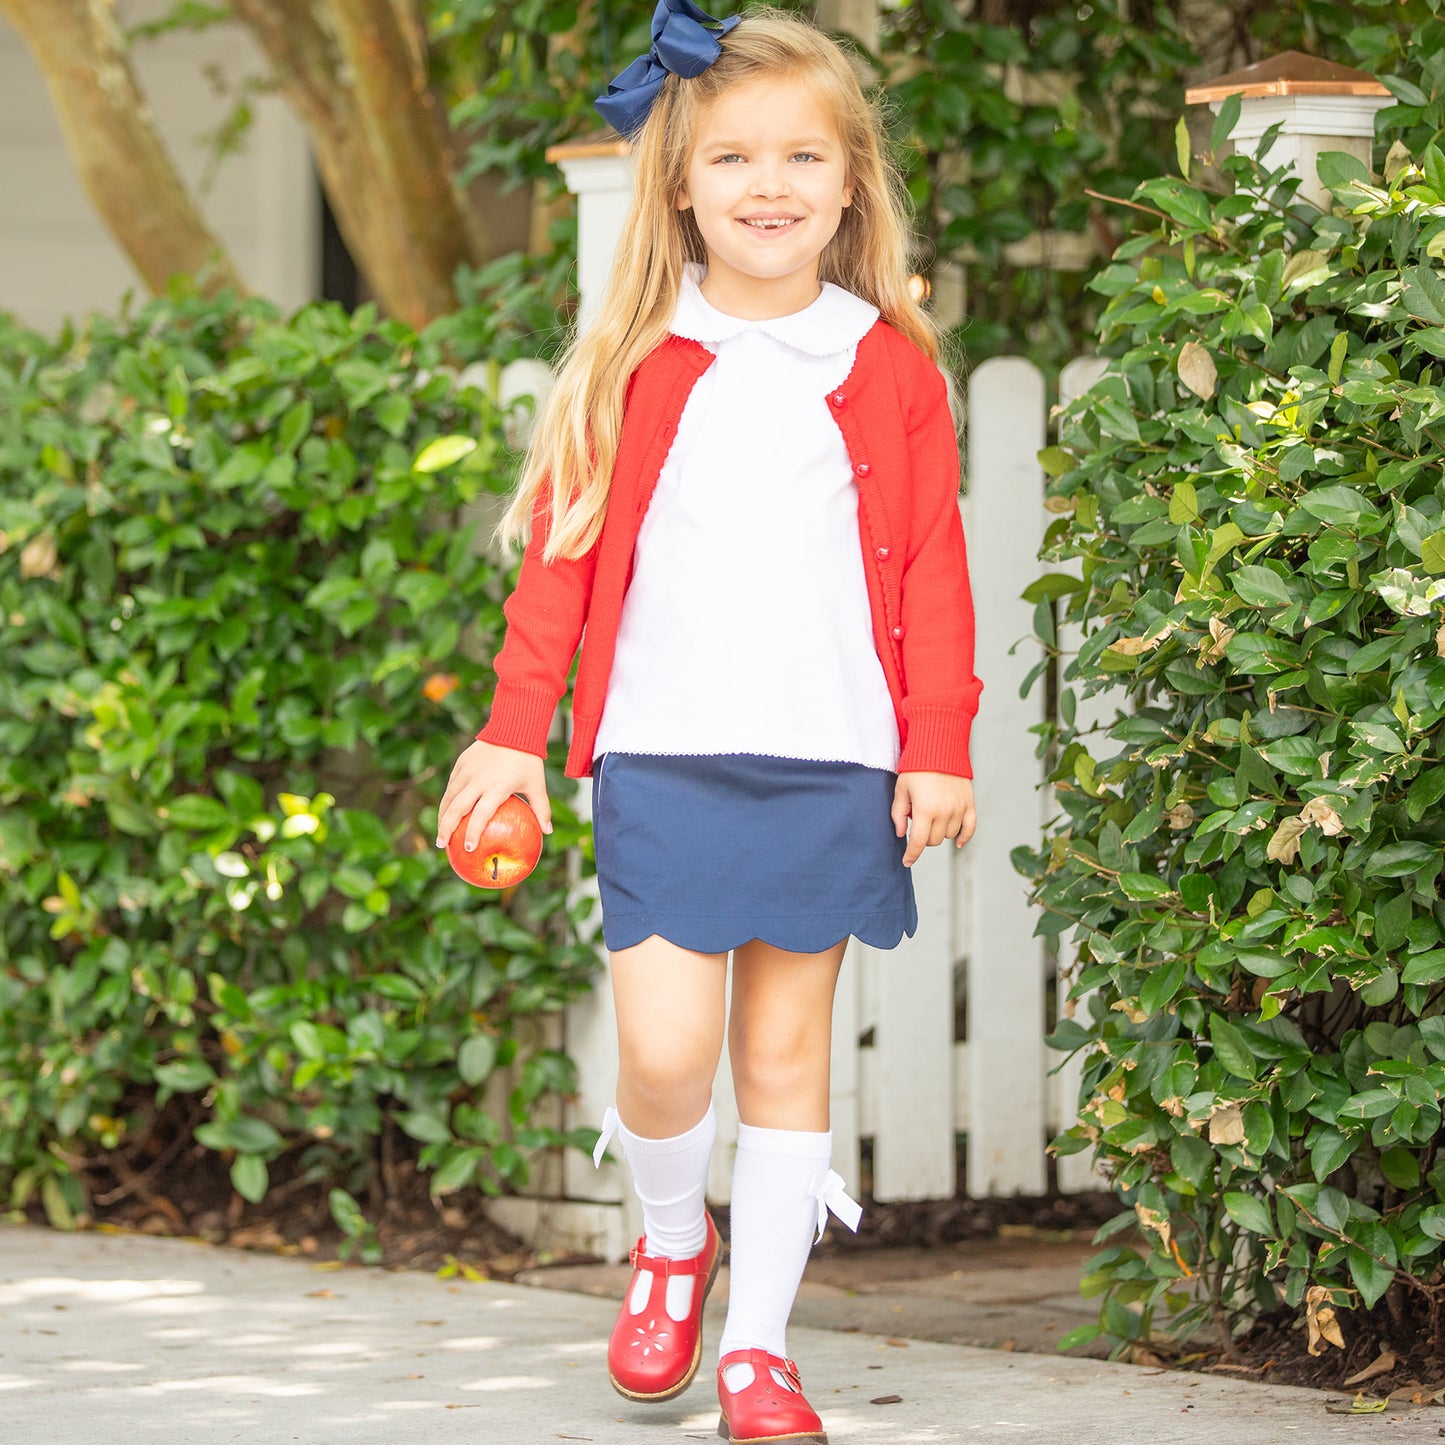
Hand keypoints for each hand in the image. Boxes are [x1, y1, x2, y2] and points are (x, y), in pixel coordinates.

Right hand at [436, 739, 551, 852]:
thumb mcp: (537, 784)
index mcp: (497, 787)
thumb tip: (548, 831)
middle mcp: (479, 779)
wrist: (514, 728)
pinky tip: (446, 811)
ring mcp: (468, 770)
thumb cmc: (528, 759)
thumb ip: (542, 808)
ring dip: (442, 816)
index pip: (480, 815)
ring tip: (440, 832)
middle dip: (446, 828)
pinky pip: (451, 785)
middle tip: (442, 845)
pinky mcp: (462, 762)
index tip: (468, 848)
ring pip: (449, 797)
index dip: (472, 833)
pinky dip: (447, 799)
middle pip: (456, 808)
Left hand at [891, 772, 974, 866]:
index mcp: (925, 809)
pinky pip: (970, 828)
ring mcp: (959, 808)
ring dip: (939, 833)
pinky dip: (964, 837)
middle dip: (923, 837)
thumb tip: (901, 833)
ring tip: (933, 817)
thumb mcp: (901, 789)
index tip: (906, 861)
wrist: (940, 749)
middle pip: (933, 840)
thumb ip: (898, 813)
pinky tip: (958, 842)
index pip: (918, 842)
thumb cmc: (917, 768)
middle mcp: (944, 812)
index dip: (911, 855)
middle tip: (918, 823)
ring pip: (949, 835)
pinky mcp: (969, 804)